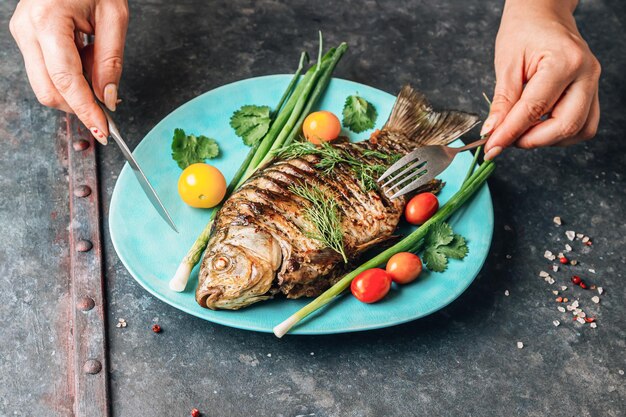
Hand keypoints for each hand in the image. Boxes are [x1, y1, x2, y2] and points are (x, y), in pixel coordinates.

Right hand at [9, 0, 128, 143]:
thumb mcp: (115, 16)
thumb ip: (111, 61)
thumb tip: (108, 99)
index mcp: (48, 21)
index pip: (66, 81)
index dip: (85, 110)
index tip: (103, 131)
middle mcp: (27, 30)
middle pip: (49, 91)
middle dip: (79, 105)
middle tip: (107, 103)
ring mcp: (22, 34)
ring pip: (45, 85)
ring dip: (76, 89)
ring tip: (95, 61)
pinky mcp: (26, 37)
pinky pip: (46, 72)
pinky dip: (70, 76)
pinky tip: (84, 57)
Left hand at [482, 0, 600, 159]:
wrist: (544, 15)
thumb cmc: (524, 31)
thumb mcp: (506, 64)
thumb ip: (502, 102)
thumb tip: (492, 133)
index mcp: (564, 61)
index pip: (535, 108)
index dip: (510, 132)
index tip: (491, 147)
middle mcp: (586, 74)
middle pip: (566, 126)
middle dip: (532, 141)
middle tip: (505, 139)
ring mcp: (593, 84)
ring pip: (579, 131)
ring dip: (547, 140)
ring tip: (521, 130)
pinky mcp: (591, 93)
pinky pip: (583, 125)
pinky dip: (558, 133)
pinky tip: (537, 125)